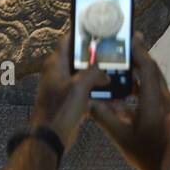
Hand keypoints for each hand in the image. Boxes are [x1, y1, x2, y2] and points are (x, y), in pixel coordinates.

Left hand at [30, 31, 109, 153]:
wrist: (50, 137)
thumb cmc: (60, 109)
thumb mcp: (79, 87)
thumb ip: (93, 73)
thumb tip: (105, 70)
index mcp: (56, 64)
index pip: (68, 41)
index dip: (82, 35)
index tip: (98, 31)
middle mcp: (59, 73)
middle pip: (80, 60)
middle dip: (98, 59)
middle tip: (116, 55)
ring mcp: (65, 88)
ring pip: (87, 78)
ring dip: (102, 79)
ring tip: (120, 77)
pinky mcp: (71, 102)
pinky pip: (88, 94)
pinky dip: (100, 96)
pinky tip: (116, 100)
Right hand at [90, 32, 169, 169]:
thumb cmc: (150, 156)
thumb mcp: (122, 138)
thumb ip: (104, 118)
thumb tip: (89, 103)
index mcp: (154, 101)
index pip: (147, 67)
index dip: (138, 50)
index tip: (129, 37)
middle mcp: (166, 100)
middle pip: (153, 71)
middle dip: (140, 57)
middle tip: (128, 46)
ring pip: (154, 85)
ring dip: (139, 76)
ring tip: (124, 72)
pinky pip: (155, 97)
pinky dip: (142, 92)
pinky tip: (130, 99)